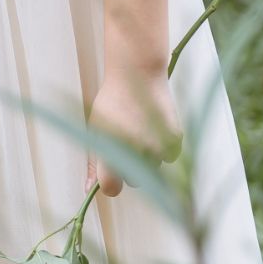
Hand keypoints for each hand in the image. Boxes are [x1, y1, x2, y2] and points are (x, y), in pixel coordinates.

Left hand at [84, 65, 180, 197]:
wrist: (137, 74)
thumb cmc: (112, 103)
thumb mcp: (95, 129)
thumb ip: (93, 162)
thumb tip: (87, 189)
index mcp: (111, 150)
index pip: (111, 188)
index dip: (111, 182)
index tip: (111, 173)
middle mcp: (135, 152)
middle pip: (135, 180)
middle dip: (130, 168)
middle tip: (126, 143)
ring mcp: (157, 146)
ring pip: (153, 168)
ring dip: (147, 157)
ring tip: (140, 131)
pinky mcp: (175, 140)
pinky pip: (169, 157)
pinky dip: (164, 148)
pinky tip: (155, 128)